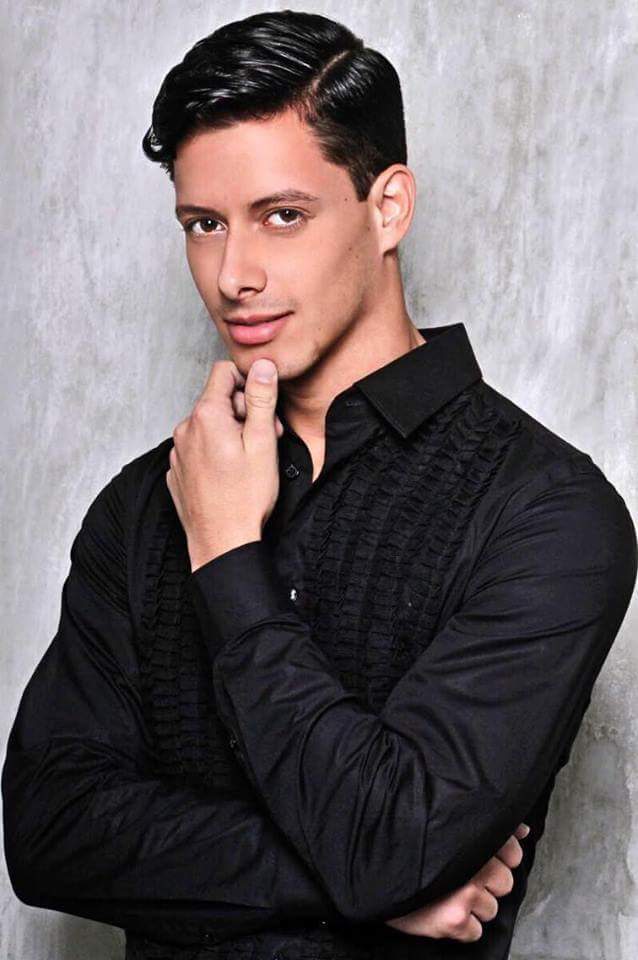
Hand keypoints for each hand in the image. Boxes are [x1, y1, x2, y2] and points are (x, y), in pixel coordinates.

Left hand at [166, 357, 282, 570]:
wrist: (222, 543)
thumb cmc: (245, 497)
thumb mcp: (263, 442)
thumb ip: (261, 399)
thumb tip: (263, 366)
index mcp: (206, 415)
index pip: (224, 372)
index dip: (248, 385)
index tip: (261, 409)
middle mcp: (185, 429)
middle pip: (217, 401)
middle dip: (242, 413)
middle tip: (263, 441)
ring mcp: (178, 451)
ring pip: (208, 427)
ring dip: (229, 435)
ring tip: (247, 463)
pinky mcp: (177, 471)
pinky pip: (198, 449)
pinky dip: (214, 455)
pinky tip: (229, 477)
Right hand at [383, 822, 529, 941]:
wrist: (376, 876)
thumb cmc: (410, 850)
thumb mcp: (445, 829)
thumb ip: (484, 825)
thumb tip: (522, 831)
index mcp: (471, 837)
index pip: (512, 851)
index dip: (500, 857)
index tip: (480, 859)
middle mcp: (473, 864)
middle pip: (505, 882)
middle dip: (487, 883)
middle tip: (461, 877)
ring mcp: (466, 894)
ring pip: (492, 908)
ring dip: (475, 906)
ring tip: (448, 893)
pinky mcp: (456, 922)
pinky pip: (476, 932)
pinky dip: (462, 927)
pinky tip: (443, 911)